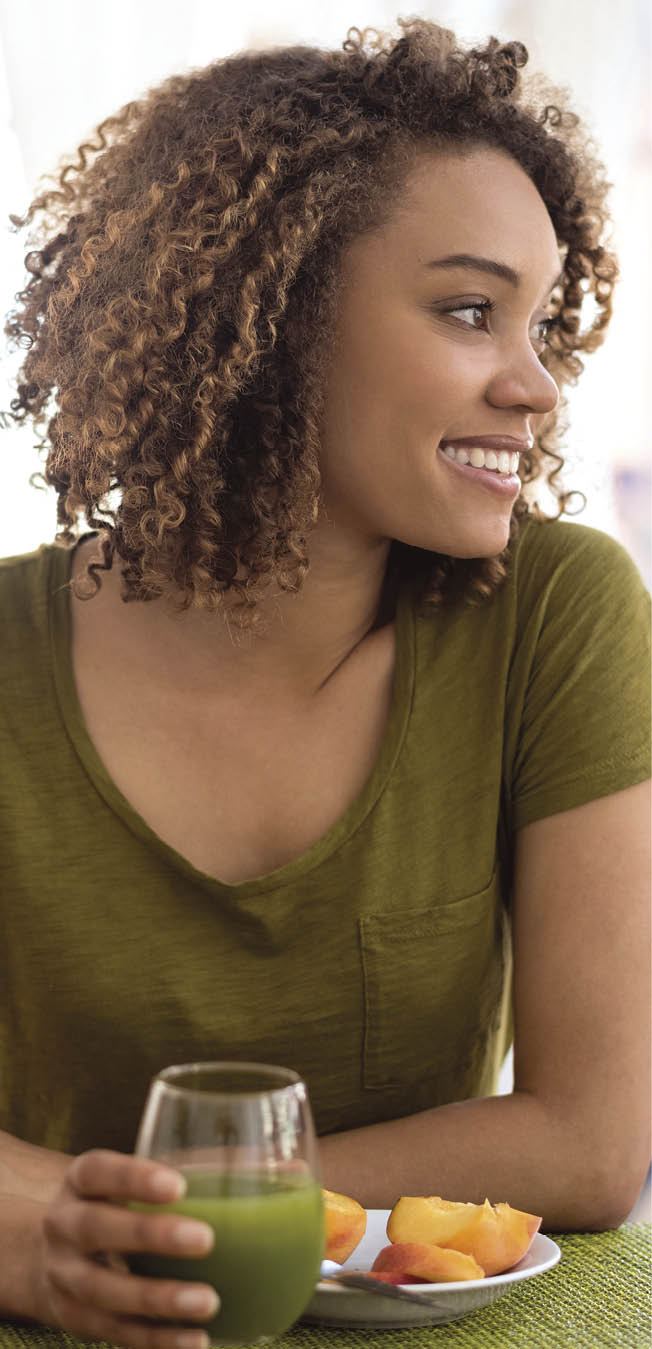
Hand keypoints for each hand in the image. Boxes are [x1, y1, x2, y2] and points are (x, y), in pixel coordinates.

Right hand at [35, 1149, 218, 1348]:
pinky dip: (156, 1339)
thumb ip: (196, 1171)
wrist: (56, 1253)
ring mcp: (62, 1276)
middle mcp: (62, 1226)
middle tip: (204, 1240)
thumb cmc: (120, 1205)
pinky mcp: (74, 1318)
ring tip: (208, 1301)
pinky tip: (195, 1339)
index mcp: (80, 1182)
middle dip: (148, 1235)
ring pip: (102, 1290)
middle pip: (94, 1228)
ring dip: (157, 1298)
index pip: (97, 1171)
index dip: (133, 1178)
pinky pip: (114, 1332)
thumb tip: (284, 1171)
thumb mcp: (137, 1182)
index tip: (178, 1185)